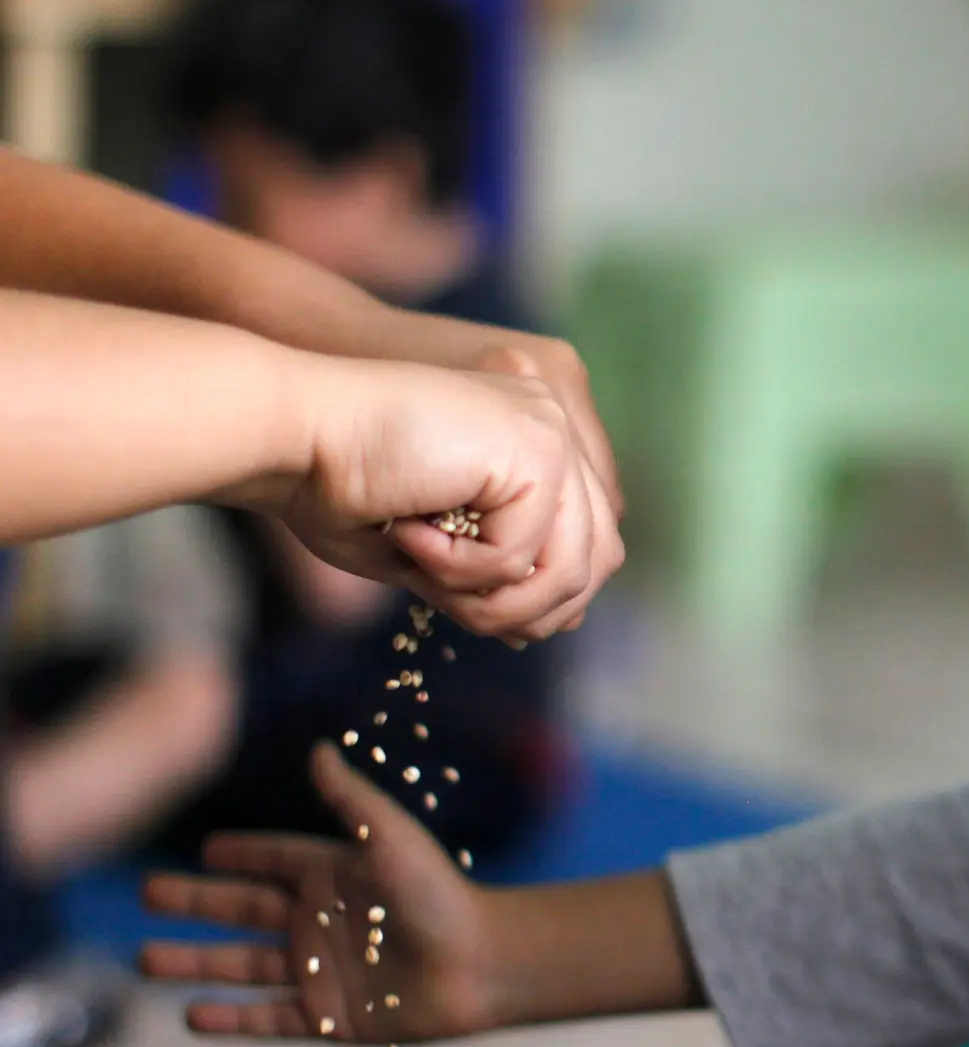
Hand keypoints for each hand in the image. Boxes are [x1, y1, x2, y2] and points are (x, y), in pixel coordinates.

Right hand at [142, 744, 496, 1042]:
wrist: (479, 963)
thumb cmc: (439, 893)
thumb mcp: (389, 836)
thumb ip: (349, 797)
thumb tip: (317, 748)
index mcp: (333, 876)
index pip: (272, 860)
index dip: (240, 855)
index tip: (204, 848)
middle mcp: (320, 922)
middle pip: (241, 911)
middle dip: (194, 904)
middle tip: (146, 895)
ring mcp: (320, 972)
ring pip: (240, 966)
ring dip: (193, 963)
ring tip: (144, 959)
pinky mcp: (328, 1018)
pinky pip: (267, 1019)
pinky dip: (230, 1019)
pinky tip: (191, 1015)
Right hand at [236, 352, 623, 642]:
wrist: (291, 433)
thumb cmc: (337, 484)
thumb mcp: (438, 544)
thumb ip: (500, 572)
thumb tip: (564, 622)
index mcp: (535, 437)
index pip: (590, 539)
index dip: (547, 596)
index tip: (479, 612)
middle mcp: (554, 424)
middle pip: (600, 556)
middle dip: (530, 609)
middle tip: (459, 609)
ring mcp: (550, 431)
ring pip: (571, 567)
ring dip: (494, 601)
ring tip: (428, 580)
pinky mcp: (536, 448)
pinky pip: (520, 556)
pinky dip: (460, 571)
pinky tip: (409, 536)